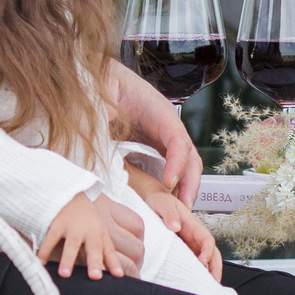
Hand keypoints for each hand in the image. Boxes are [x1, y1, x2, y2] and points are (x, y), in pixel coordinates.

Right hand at [39, 193, 142, 279]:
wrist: (72, 195)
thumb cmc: (88, 221)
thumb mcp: (101, 233)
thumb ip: (108, 254)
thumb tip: (119, 276)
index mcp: (101, 235)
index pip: (109, 251)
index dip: (114, 263)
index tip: (119, 276)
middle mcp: (89, 232)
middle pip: (93, 248)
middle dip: (94, 262)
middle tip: (95, 277)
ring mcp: (73, 227)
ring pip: (71, 244)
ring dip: (68, 259)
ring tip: (64, 274)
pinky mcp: (57, 224)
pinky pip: (51, 238)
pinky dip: (44, 250)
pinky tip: (40, 262)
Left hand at [108, 63, 204, 200]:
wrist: (104, 80)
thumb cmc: (107, 81)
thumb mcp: (105, 86)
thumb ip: (106, 100)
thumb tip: (108, 114)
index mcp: (160, 112)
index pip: (178, 140)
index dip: (177, 162)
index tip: (168, 183)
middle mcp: (167, 129)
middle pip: (190, 158)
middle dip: (190, 184)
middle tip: (182, 209)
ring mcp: (163, 141)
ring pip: (185, 168)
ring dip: (185, 191)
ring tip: (177, 214)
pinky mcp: (153, 152)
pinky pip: (169, 172)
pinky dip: (171, 190)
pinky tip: (163, 207)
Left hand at [135, 178, 226, 282]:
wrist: (151, 202)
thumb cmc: (158, 201)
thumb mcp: (162, 203)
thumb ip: (169, 214)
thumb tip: (176, 227)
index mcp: (192, 225)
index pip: (207, 239)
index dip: (207, 251)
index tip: (202, 261)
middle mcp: (194, 236)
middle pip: (211, 252)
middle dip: (215, 267)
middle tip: (213, 282)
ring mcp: (189, 244)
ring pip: (205, 259)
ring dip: (208, 272)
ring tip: (206, 286)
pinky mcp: (181, 250)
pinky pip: (192, 261)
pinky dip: (196, 272)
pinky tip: (192, 282)